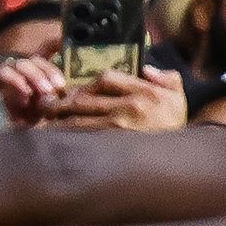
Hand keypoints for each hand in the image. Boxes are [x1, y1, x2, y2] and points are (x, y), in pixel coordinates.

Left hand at [44, 67, 185, 134]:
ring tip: (43, 120)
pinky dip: (65, 139)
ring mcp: (118, 130)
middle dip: (62, 102)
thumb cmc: (175, 123)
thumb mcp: (177, 96)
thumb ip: (165, 78)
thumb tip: (146, 68)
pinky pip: (82, 141)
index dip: (87, 83)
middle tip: (46, 103)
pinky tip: (53, 138)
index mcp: (143, 92)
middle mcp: (128, 109)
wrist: (182, 157)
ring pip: (78, 122)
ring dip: (57, 121)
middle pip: (84, 100)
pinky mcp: (111, 148)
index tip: (77, 90)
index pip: (106, 79)